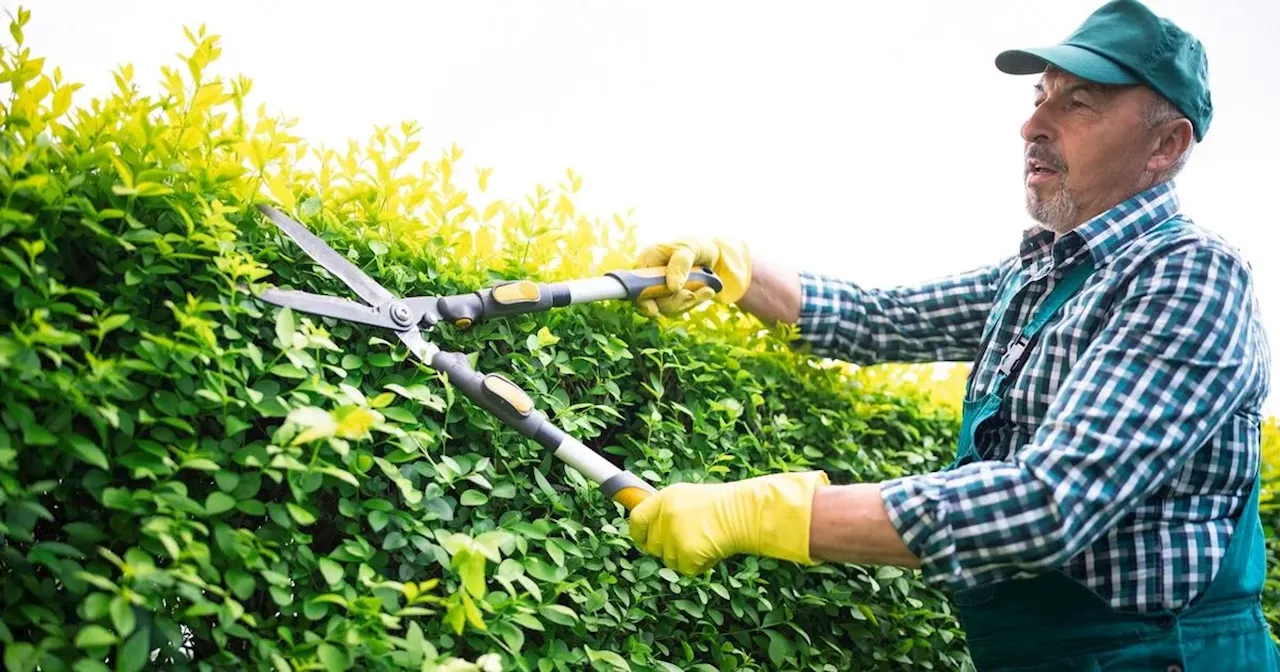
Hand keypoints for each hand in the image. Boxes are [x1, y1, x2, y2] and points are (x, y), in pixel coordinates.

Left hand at [628, 470, 828, 574]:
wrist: (745, 513)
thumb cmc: (722, 505)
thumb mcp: (687, 498)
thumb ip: (667, 511)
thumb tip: (651, 528)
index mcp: (664, 499)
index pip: (636, 519)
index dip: (638, 533)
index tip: (643, 538)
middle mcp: (666, 517)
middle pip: (652, 545)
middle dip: (666, 548)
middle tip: (687, 541)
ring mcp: (675, 537)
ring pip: (669, 561)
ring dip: (684, 557)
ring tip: (704, 541)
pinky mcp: (687, 554)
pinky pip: (686, 569)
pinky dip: (699, 565)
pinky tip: (712, 549)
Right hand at [633, 236, 750, 316]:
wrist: (708, 255)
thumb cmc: (694, 247)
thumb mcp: (689, 249)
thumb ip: (681, 264)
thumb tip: (673, 287)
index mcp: (647, 259)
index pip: (635, 284)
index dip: (642, 299)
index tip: (654, 310)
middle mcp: (648, 276)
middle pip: (651, 301)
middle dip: (675, 301)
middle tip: (693, 294)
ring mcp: (658, 289)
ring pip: (666, 308)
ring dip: (689, 302)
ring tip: (707, 290)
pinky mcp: (669, 299)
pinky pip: (678, 310)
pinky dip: (694, 303)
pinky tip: (706, 292)